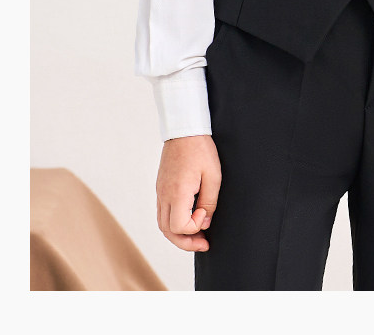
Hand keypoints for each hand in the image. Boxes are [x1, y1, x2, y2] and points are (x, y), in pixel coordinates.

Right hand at [156, 134, 221, 251]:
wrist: (184, 129)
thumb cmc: (201, 150)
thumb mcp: (213, 176)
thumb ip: (209, 202)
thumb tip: (204, 222)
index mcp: (177, 192)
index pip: (179, 227)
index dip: (194, 227)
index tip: (206, 214)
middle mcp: (164, 195)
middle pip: (167, 231)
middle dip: (185, 242)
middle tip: (204, 243)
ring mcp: (160, 191)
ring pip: (162, 224)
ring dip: (178, 234)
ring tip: (197, 235)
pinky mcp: (161, 187)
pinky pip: (163, 212)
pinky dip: (173, 222)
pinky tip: (188, 219)